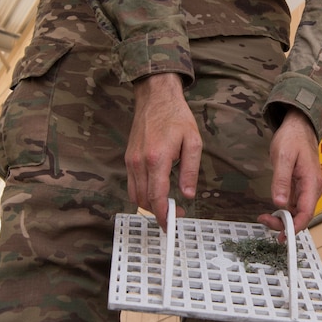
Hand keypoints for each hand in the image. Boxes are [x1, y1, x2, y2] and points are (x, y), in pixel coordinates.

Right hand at [126, 73, 200, 223]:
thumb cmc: (176, 117)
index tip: (171, 224)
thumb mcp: (193, 142)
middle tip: (174, 213)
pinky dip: (141, 193)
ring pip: (134, 194)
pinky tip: (156, 190)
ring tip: (165, 205)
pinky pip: (132, 183)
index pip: (156, 196)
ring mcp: (131, 160)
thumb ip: (190, 170)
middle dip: (157, 212)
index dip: (163, 215)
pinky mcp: (128, 158)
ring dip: (148, 205)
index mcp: (157, 158)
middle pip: (143, 200)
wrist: (155, 98)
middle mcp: (139, 162)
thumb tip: (187, 195)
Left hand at [260, 109, 321, 231]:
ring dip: (283, 219)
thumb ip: (281, 180)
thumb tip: (280, 203)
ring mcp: (308, 189)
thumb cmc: (293, 138)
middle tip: (264, 220)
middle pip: (302, 216)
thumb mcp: (283, 157)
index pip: (307, 213)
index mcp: (312, 183)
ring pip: (298, 212)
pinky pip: (295, 204)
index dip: (294, 227)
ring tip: (264, 217)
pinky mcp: (302, 187)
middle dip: (285, 224)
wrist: (299, 126)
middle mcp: (313, 189)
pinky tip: (272, 211)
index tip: (280, 234)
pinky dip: (284, 211)